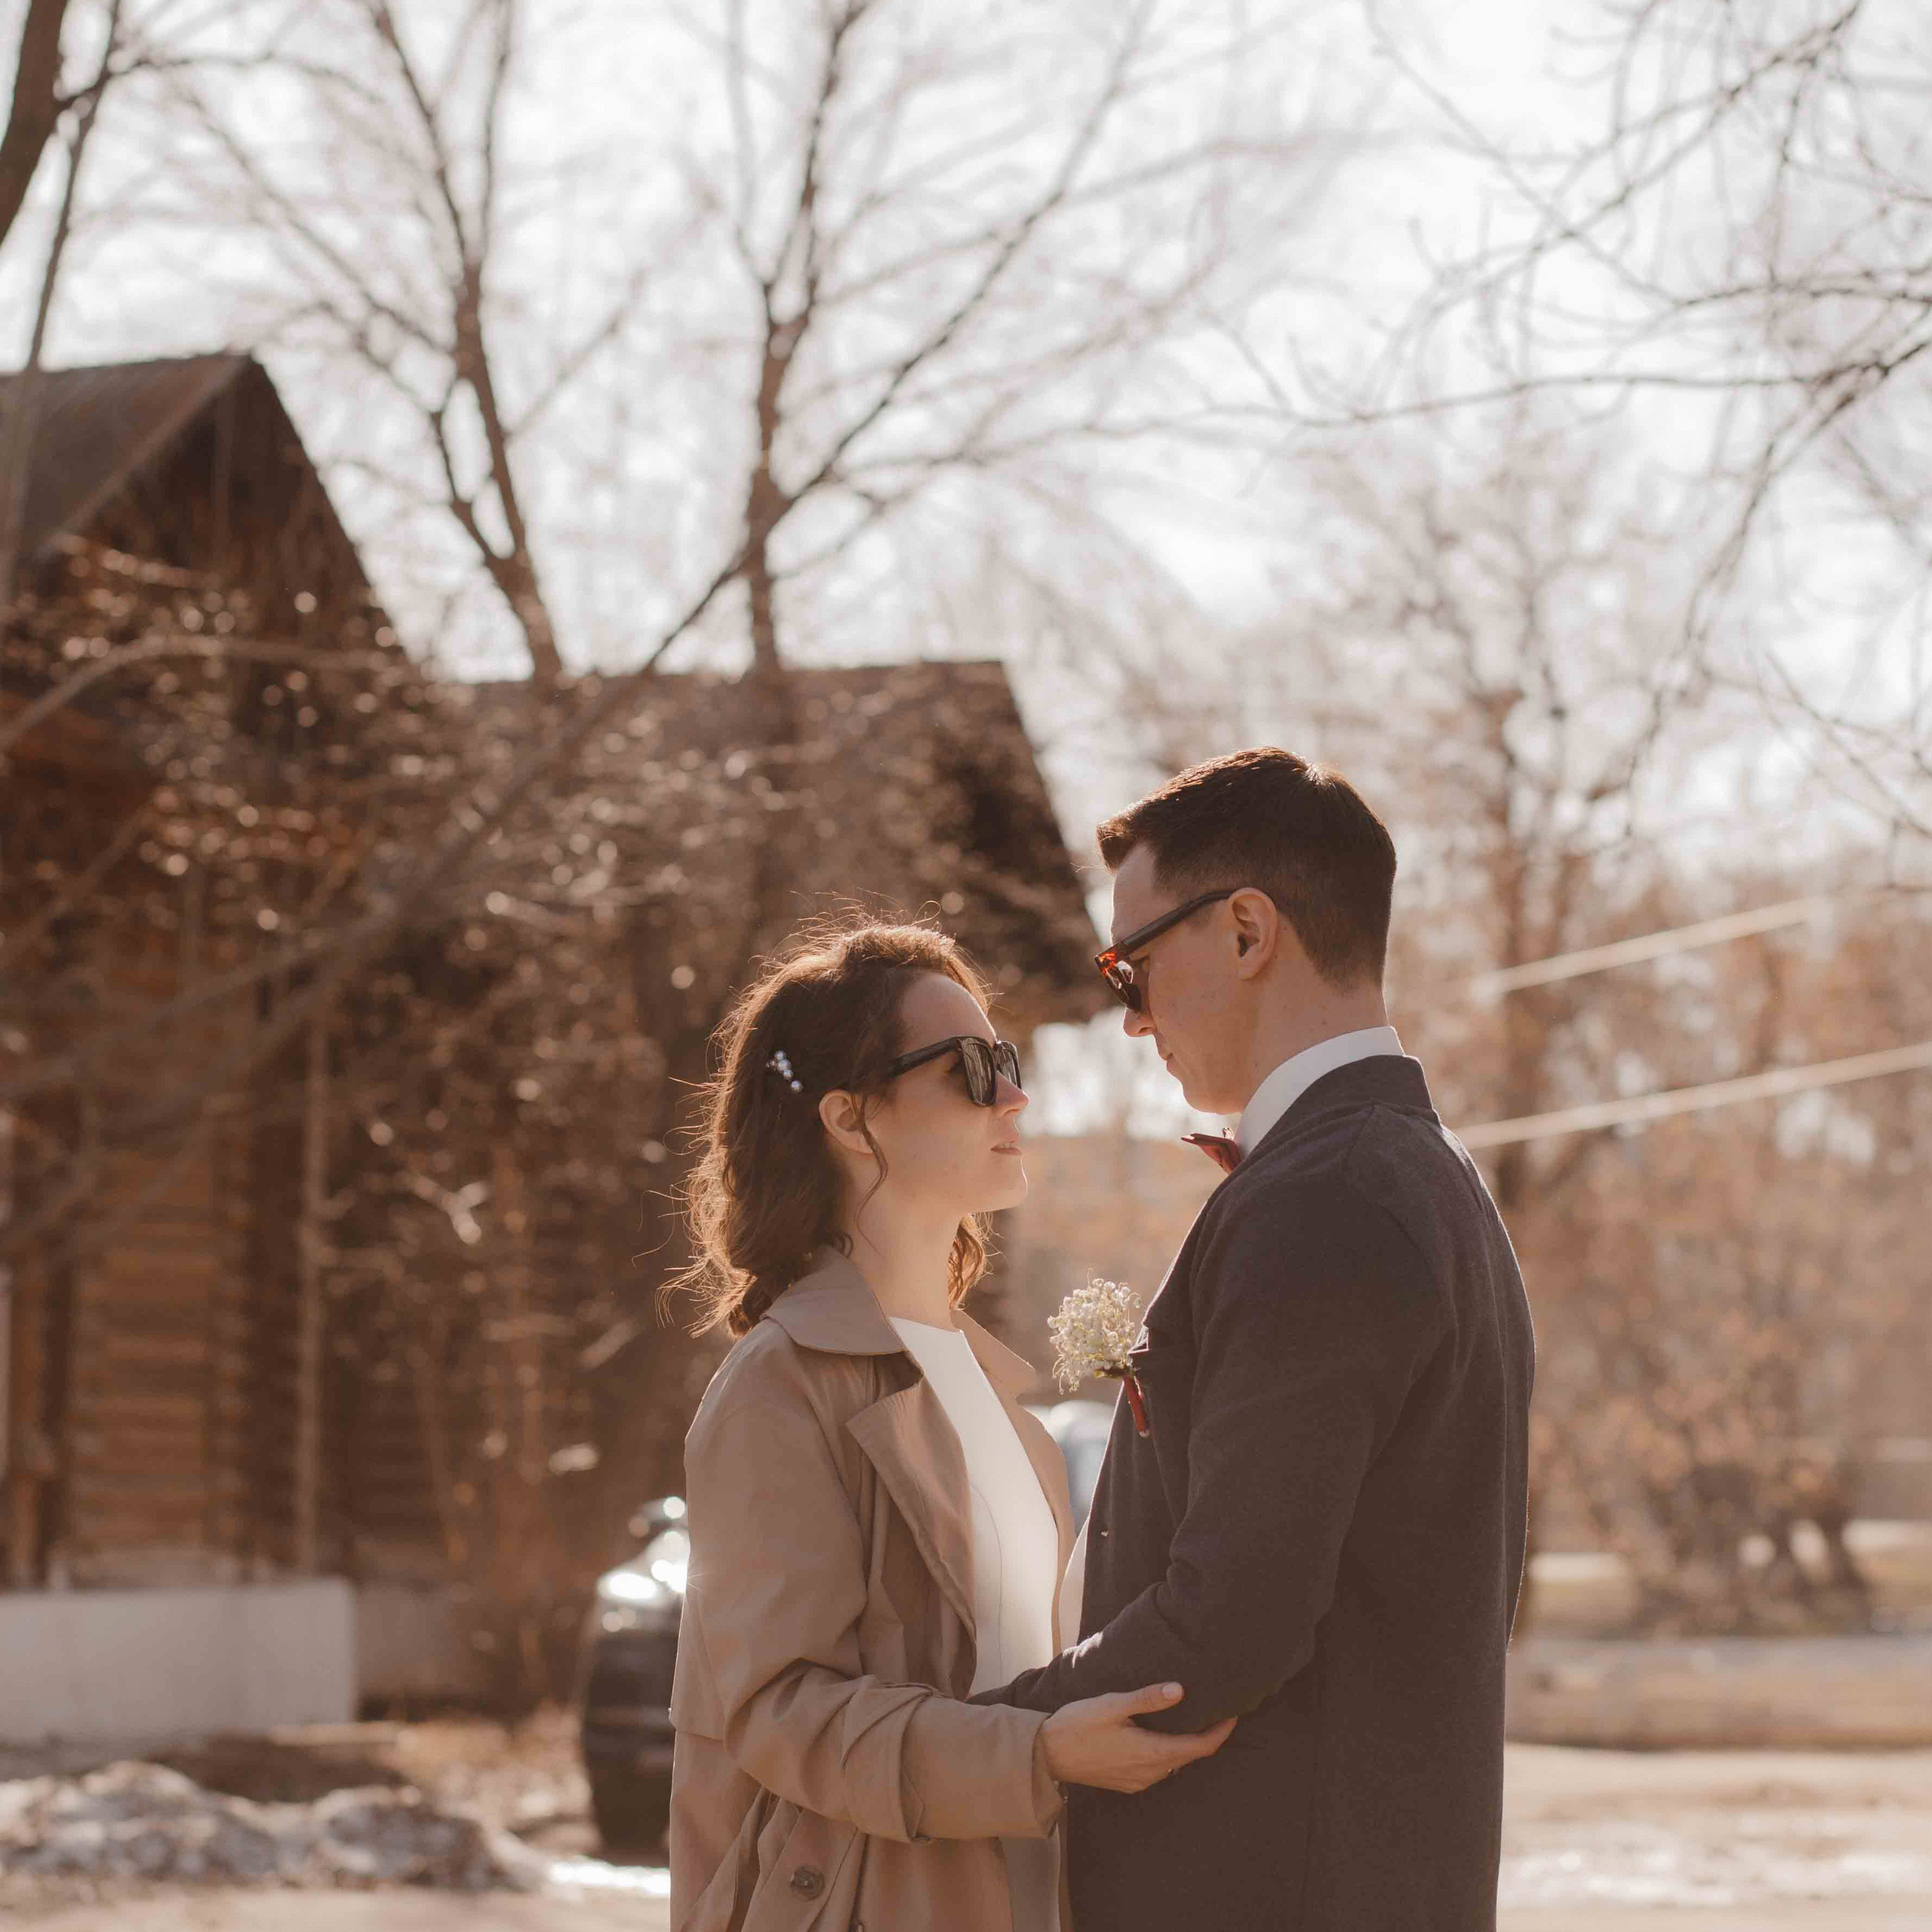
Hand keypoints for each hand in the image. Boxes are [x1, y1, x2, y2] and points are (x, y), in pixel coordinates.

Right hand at [1040, 1682, 1235, 1792]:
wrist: (1048, 1755)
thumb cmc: (1079, 1724)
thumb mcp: (1113, 1704)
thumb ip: (1147, 1699)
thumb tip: (1181, 1690)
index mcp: (1151, 1752)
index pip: (1200, 1748)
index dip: (1221, 1732)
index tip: (1234, 1714)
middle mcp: (1150, 1772)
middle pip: (1190, 1756)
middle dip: (1207, 1735)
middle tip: (1216, 1710)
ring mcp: (1139, 1781)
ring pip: (1174, 1763)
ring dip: (1186, 1744)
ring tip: (1191, 1718)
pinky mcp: (1127, 1783)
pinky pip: (1158, 1769)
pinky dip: (1168, 1752)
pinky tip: (1161, 1734)